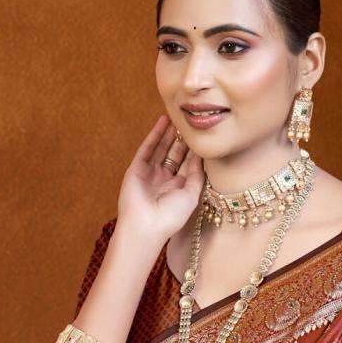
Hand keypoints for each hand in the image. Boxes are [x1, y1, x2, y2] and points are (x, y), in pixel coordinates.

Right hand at [116, 114, 203, 244]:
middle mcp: (165, 180)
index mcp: (179, 189)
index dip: (195, 150)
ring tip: (178, 116)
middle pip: (176, 154)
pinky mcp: (137, 168)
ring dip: (169, 133)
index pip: (189, 164)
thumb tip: (202, 155)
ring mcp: (150, 174)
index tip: (204, 134)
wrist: (145, 226)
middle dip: (183, 139)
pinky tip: (163, 121)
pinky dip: (155, 134)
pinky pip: (147, 148)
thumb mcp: (192, 195)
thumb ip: (197, 175)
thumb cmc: (171, 217)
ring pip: (162, 148)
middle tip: (191, 121)